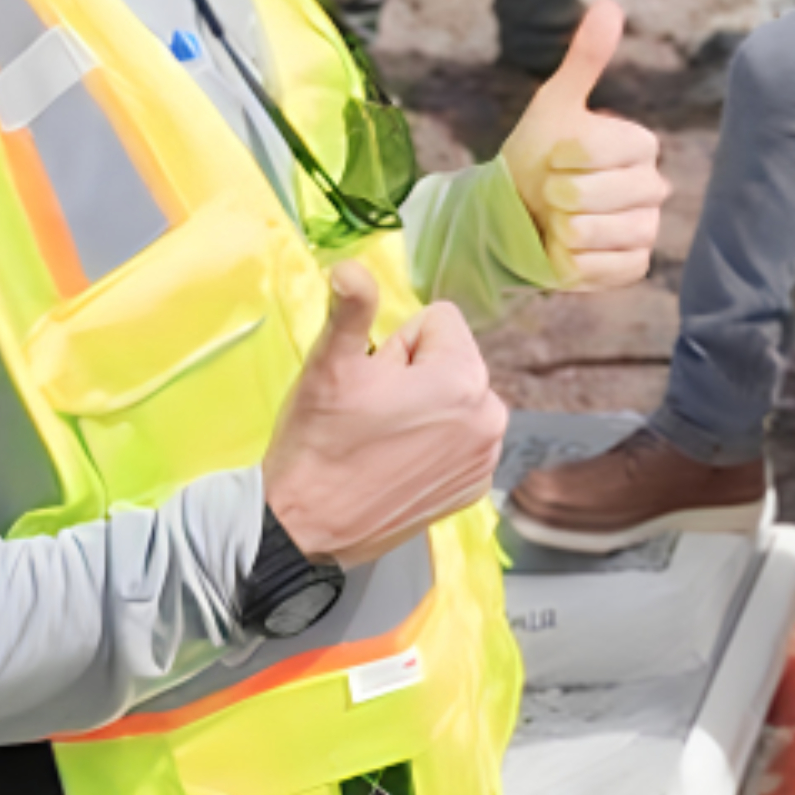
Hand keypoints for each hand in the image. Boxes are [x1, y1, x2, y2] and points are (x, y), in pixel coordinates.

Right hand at [262, 260, 506, 564]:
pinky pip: (460, 438)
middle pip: (450, 359)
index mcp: (464, 377)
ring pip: (456, 398)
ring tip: (381, 439)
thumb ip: (350, 308)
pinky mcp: (474, 489)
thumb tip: (351, 265)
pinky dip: (434, 445)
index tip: (371, 380)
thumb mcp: (330, 366)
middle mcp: (491, 416)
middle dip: (413, 375)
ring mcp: (486, 458)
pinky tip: (396, 465)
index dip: (395, 345)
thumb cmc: (318, 442)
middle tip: (372, 411)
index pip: (438, 321)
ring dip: (426, 409)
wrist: (303, 529)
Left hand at [501, 0, 668, 289]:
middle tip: (551, 193)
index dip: (567, 155)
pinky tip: (566, 250)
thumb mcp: (555, 104)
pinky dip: (578, 264)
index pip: (605, 148)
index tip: (553, 156)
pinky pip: (611, 268)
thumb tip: (610, 3)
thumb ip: (585, 58)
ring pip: (608, 233)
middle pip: (604, 195)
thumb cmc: (538, 154)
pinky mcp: (635, 265)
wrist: (518, 212)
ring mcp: (648, 228)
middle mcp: (654, 186)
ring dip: (567, 231)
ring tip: (557, 221)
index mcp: (641, 143)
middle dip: (561, 195)